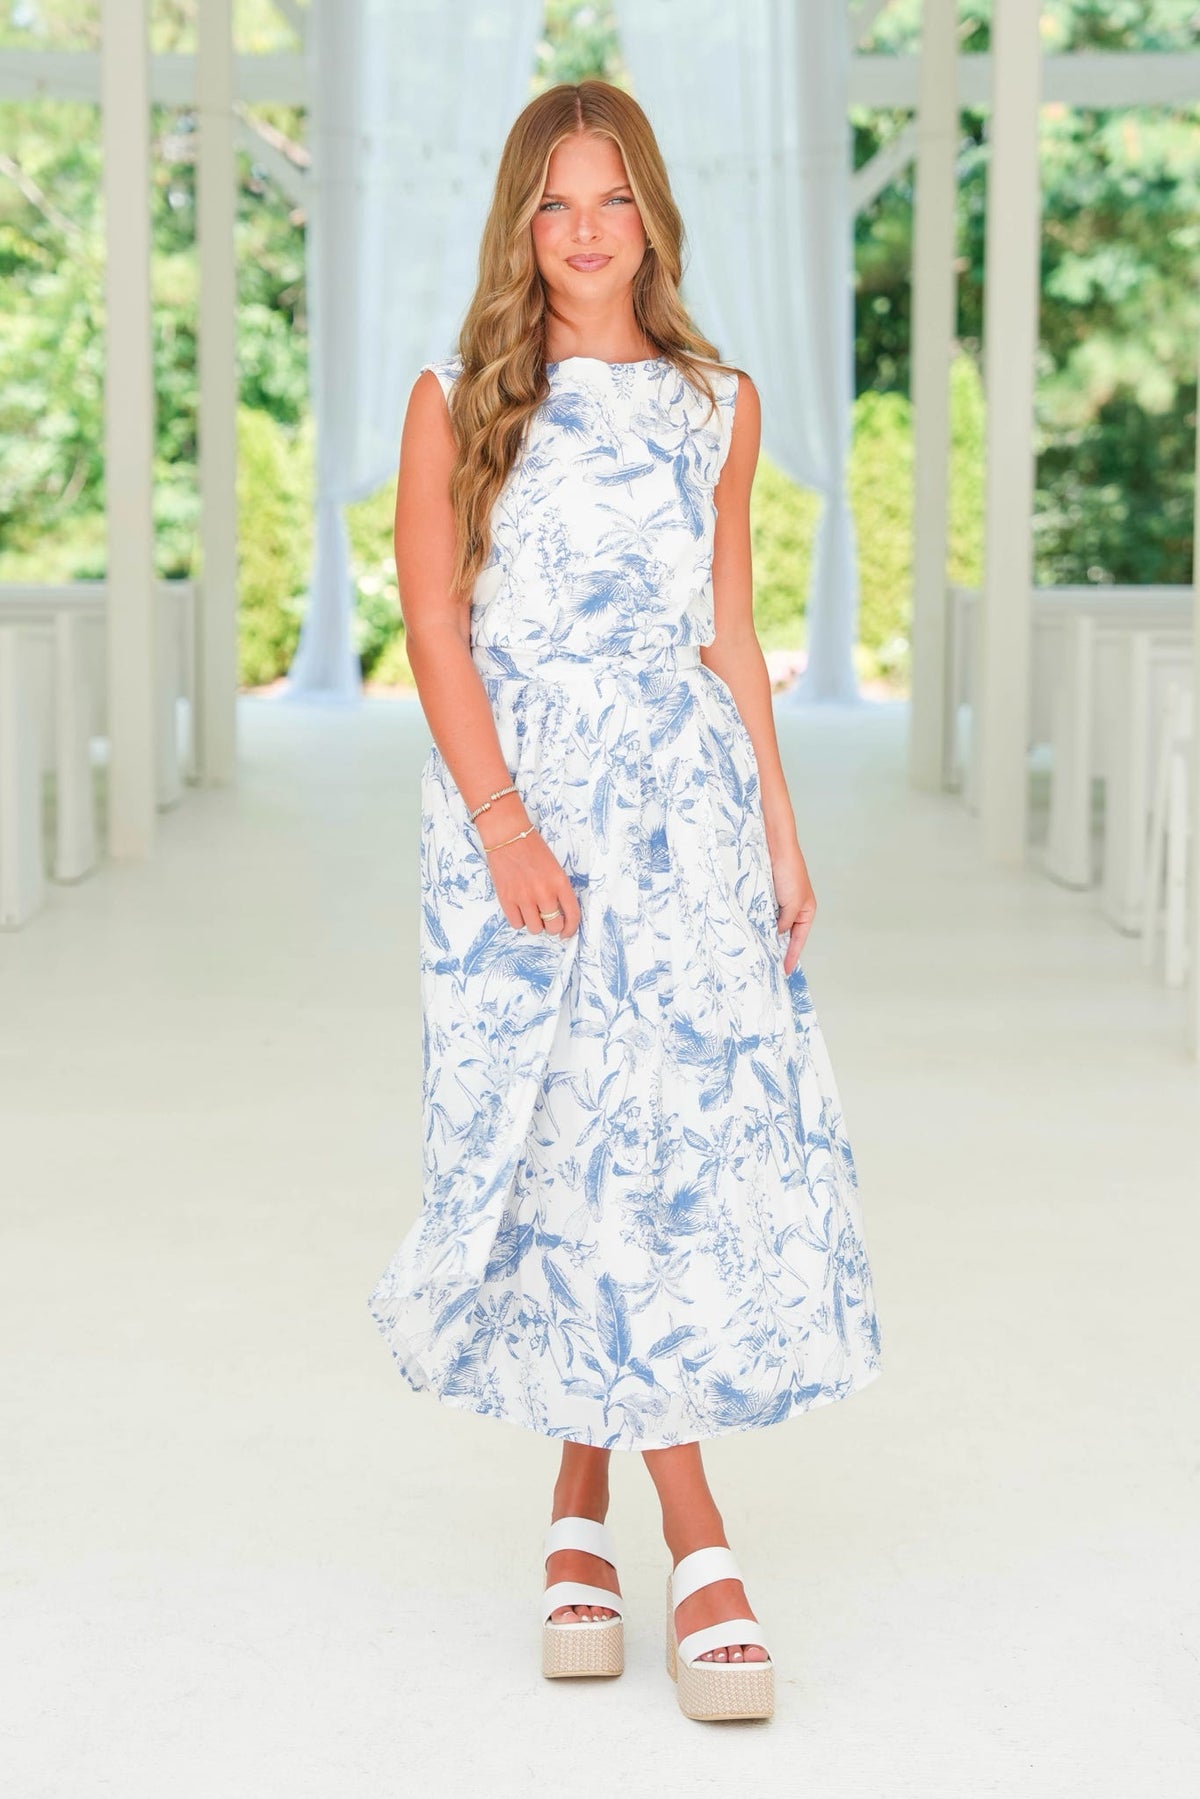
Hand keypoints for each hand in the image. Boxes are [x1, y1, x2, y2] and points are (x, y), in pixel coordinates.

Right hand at [483, 823, 580, 938]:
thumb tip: (560, 915)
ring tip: (532, 912)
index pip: (572, 915)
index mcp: (560, 882)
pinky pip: (516, 924)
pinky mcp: (506, 899)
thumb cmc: (533, 849)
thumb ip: (559, 891)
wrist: (508, 836)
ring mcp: (524, 897)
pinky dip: (519, 920)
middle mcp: (544, 892)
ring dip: (535, 924)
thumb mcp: (555, 868)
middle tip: (547, 920)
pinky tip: (520, 910)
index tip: (566, 932)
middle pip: (553, 927)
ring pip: (535, 929)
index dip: (570, 929)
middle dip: (552, 927)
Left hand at [768, 831, 815, 975]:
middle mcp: (794, 908)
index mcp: (806, 911)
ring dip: (765, 935)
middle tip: (767, 965)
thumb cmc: (789, 873)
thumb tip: (776, 935)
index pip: (798, 940)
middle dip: (777, 947)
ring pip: (772, 925)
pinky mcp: (766, 895)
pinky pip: (762, 914)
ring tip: (757, 952)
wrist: (775, 846)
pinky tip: (750, 931)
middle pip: (786, 934)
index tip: (784, 971)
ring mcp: (779, 902)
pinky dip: (757, 922)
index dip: (791, 956)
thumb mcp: (792, 904)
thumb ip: (784, 923)